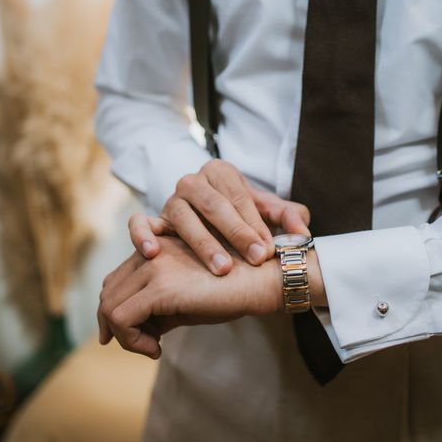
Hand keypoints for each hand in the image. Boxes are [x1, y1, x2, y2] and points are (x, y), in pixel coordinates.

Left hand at [97, 236, 326, 358]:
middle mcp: (152, 250)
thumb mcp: (191, 295)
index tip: (127, 335)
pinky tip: (157, 349)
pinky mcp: (161, 287)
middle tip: (142, 345)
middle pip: (110, 290)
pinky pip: (123, 318)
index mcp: (159, 246)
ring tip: (152, 347)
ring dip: (124, 335)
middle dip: (115, 325)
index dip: (115, 309)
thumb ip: (163, 306)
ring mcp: (154, 266)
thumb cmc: (235, 289)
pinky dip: (131, 341)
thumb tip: (143, 332)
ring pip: (111, 305)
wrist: (265, 279)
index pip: (119, 278)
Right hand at [128, 159, 309, 274]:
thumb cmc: (242, 216)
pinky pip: (140, 222)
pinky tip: (153, 253)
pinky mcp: (153, 218)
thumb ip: (287, 216)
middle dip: (237, 234)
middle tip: (256, 258)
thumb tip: (301, 230)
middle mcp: (192, 182)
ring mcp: (170, 200)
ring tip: (222, 268)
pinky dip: (143, 235)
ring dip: (202, 243)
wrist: (212, 219)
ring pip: (182, 217)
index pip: (238, 196)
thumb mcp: (266, 212)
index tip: (269, 249)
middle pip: (213, 205)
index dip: (255, 223)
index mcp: (220, 172)